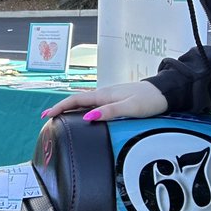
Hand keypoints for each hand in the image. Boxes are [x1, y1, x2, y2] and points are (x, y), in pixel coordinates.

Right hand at [41, 81, 167, 123]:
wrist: (164, 92)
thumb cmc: (149, 100)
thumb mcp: (130, 108)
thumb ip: (109, 112)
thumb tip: (88, 118)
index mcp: (104, 95)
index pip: (76, 100)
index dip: (59, 107)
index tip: (46, 115)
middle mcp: (104, 94)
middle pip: (77, 100)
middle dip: (61, 107)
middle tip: (48, 117)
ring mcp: (109, 96)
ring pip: (84, 102)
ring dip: (71, 108)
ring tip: (61, 117)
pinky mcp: (115, 100)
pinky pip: (93, 104)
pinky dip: (82, 109)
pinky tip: (83, 115)